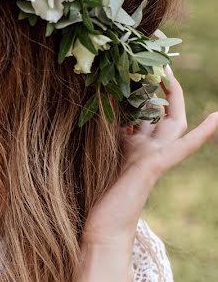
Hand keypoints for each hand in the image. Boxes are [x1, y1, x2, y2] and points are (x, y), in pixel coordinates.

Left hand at [84, 66, 217, 248]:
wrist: (95, 229)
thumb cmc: (85, 194)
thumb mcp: (86, 153)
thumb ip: (91, 133)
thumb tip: (79, 101)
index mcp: (128, 145)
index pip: (142, 109)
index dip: (141, 86)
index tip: (132, 59)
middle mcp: (144, 148)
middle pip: (162, 110)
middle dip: (161, 82)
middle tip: (155, 52)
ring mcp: (152, 157)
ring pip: (172, 121)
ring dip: (173, 95)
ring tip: (169, 68)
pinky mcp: (153, 167)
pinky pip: (181, 146)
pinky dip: (201, 133)